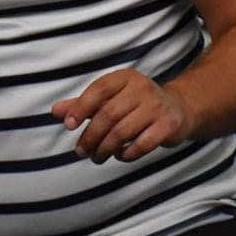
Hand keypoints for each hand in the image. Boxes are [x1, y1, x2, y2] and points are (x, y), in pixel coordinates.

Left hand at [53, 69, 193, 163]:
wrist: (179, 109)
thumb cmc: (137, 105)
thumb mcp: (112, 99)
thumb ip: (83, 105)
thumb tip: (55, 111)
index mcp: (125, 77)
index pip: (98, 90)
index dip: (80, 108)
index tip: (68, 126)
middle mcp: (142, 88)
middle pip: (108, 114)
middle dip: (90, 136)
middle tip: (81, 152)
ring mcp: (157, 106)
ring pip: (122, 131)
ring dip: (105, 149)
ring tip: (97, 157)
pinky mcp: (169, 125)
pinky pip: (141, 144)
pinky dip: (126, 154)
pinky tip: (120, 156)